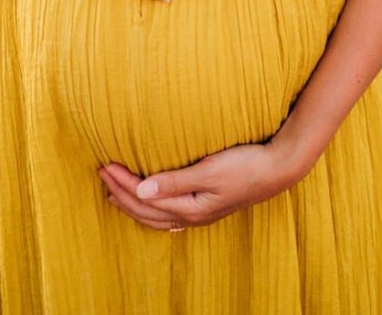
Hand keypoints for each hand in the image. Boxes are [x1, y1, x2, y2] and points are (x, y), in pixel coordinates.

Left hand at [97, 140, 291, 229]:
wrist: (278, 168)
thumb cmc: (246, 165)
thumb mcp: (209, 170)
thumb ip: (175, 181)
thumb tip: (142, 189)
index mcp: (190, 207)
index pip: (146, 197)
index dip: (123, 182)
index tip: (105, 164)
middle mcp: (192, 215)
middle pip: (147, 210)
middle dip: (122, 192)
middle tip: (102, 172)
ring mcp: (200, 213)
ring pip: (156, 216)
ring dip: (133, 204)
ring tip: (115, 193)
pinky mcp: (207, 206)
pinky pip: (169, 215)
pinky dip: (152, 210)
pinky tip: (151, 204)